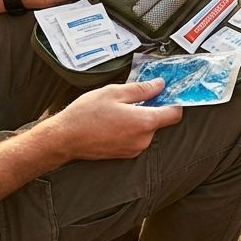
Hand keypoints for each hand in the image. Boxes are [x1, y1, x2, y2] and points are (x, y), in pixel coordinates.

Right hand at [40, 80, 182, 161]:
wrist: (65, 139)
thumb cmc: (86, 115)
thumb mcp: (114, 92)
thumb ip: (142, 89)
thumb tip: (159, 85)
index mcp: (144, 122)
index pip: (175, 114)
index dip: (174, 101)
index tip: (168, 93)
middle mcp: (143, 140)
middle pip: (160, 120)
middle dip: (151, 107)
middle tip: (132, 97)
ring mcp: (135, 149)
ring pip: (147, 129)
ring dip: (139, 118)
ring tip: (117, 110)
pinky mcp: (125, 155)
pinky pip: (136, 138)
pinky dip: (130, 128)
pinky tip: (113, 121)